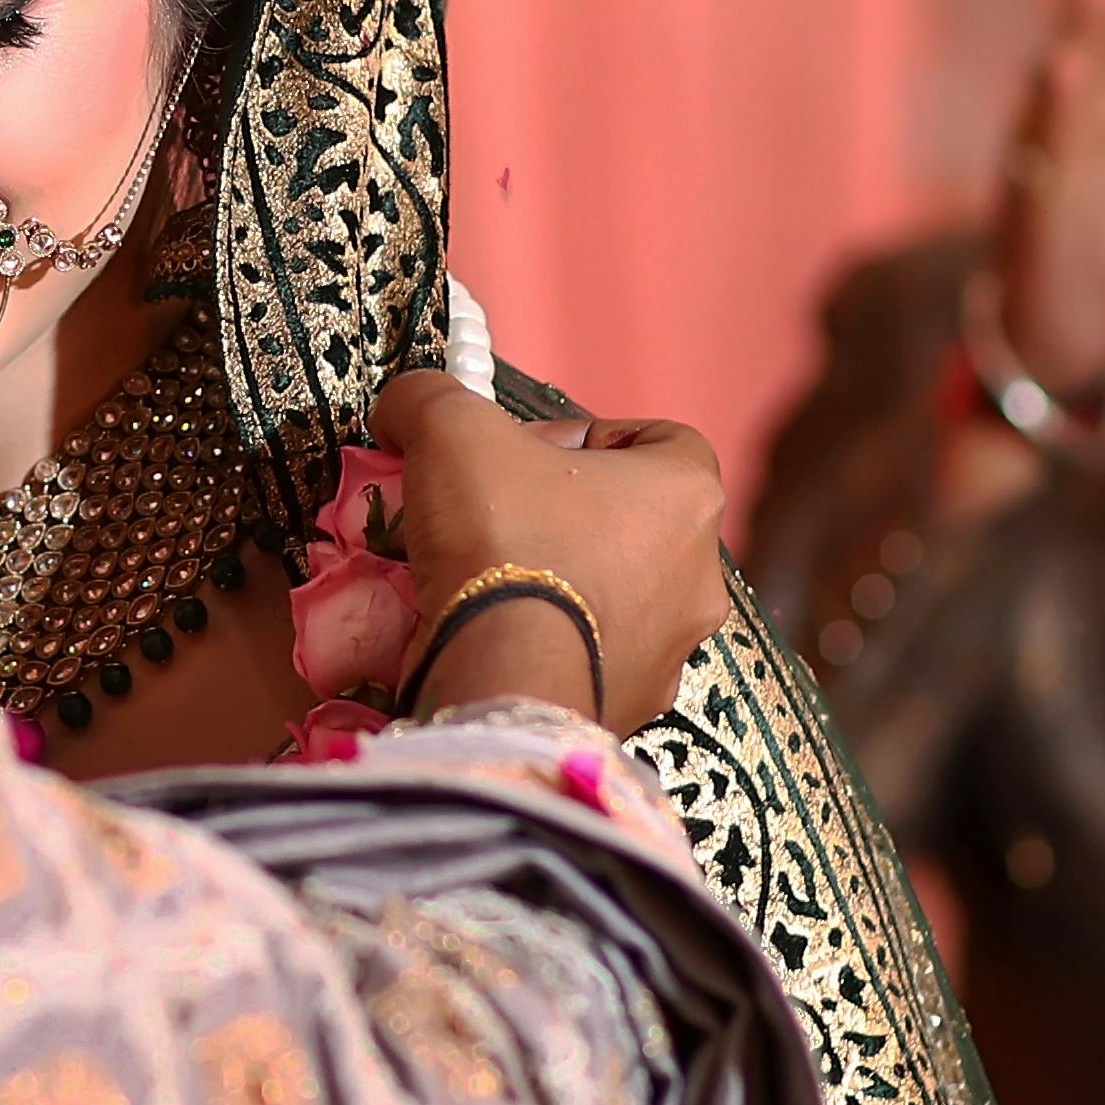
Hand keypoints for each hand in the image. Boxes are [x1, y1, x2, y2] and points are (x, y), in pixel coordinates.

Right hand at [371, 369, 726, 731]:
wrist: (503, 677)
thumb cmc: (505, 540)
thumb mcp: (452, 428)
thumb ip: (430, 398)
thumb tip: (407, 404)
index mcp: (687, 496)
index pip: (659, 439)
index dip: (588, 434)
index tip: (526, 450)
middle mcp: (697, 577)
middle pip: (629, 521)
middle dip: (560, 514)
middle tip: (493, 515)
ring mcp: (669, 651)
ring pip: (610, 596)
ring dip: (554, 581)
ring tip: (480, 580)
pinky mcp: (629, 706)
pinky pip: (584, 658)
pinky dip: (542, 643)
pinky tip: (485, 634)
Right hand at [988, 0, 1104, 404]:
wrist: (1056, 341)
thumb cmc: (1102, 251)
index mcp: (1099, 130)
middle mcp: (1067, 146)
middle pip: (1093, 62)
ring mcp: (1043, 178)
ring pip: (1057, 99)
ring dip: (1075, 44)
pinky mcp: (1028, 218)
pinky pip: (1038, 163)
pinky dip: (1047, 119)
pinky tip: (1056, 73)